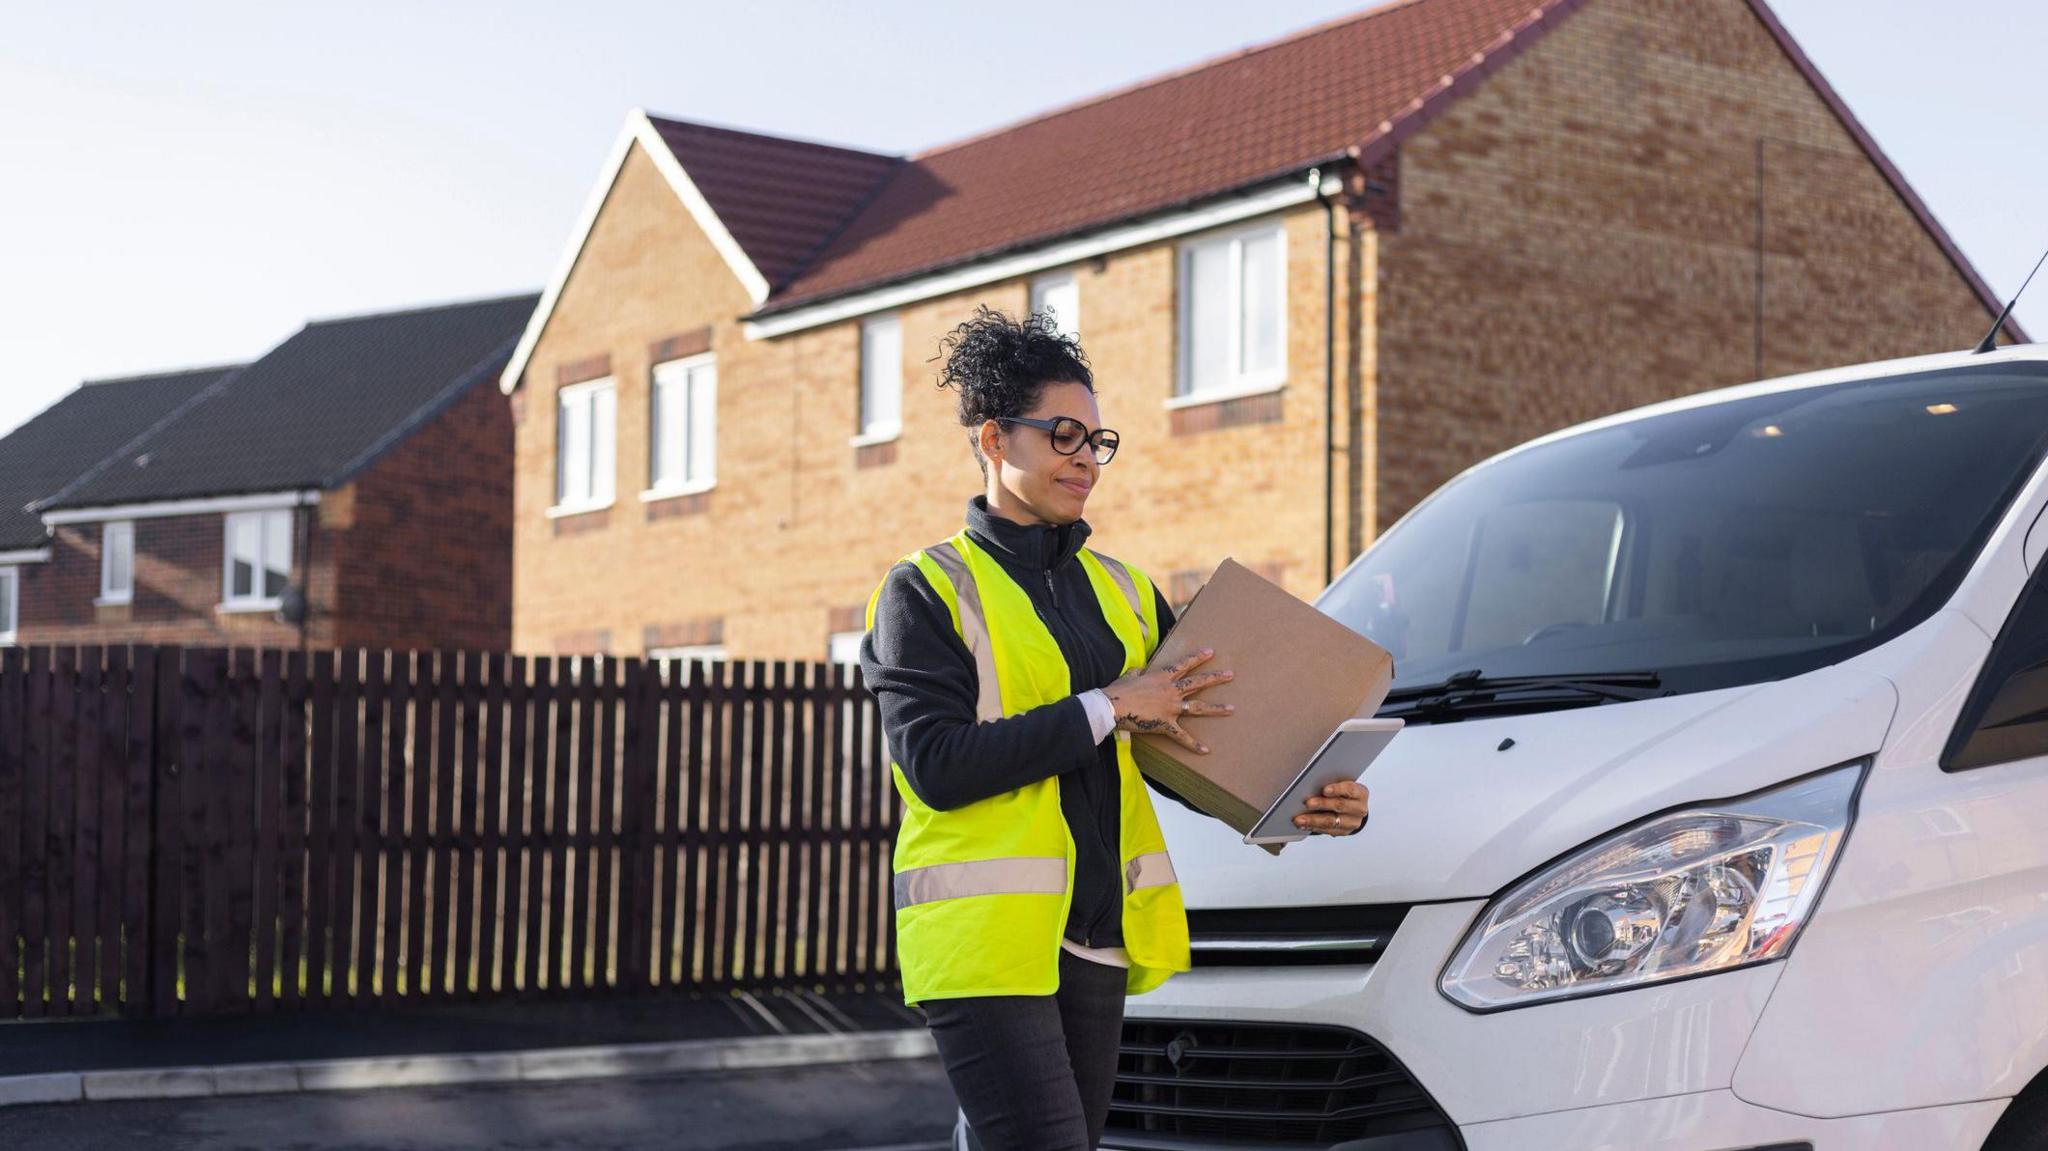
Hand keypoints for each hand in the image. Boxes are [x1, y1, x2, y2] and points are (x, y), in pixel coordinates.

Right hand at [1103, 647, 1234, 753]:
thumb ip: (1139, 672)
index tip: (1211, 652)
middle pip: (1197, 683)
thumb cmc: (1118, 690)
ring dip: (1216, 708)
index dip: (1198, 658)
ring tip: (1231, 708)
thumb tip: (1141, 670)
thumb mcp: (1130, 675)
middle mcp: (1170, 690)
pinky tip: (1206, 751)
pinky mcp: (1166, 724)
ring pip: (1198, 707)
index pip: (1184, 665)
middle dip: (1215, 679)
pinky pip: (1182, 736)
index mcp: (1162, 677)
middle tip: (1230, 675)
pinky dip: (1193, 744)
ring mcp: (1171, 707)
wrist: (1112, 706)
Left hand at [1295, 780, 1367, 834]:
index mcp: (1361, 792)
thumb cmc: (1343, 791)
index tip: (1324, 790)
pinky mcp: (1344, 831)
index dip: (1337, 789)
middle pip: (1340, 806)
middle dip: (1322, 804)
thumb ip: (1331, 782)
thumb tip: (1310, 782)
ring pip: (1331, 821)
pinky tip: (1303, 825)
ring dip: (1313, 820)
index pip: (1350, 789)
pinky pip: (1327, 830)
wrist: (1352, 807)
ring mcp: (1353, 822)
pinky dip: (1313, 827)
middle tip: (1307, 803)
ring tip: (1299, 819)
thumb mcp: (1342, 784)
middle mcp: (1359, 808)